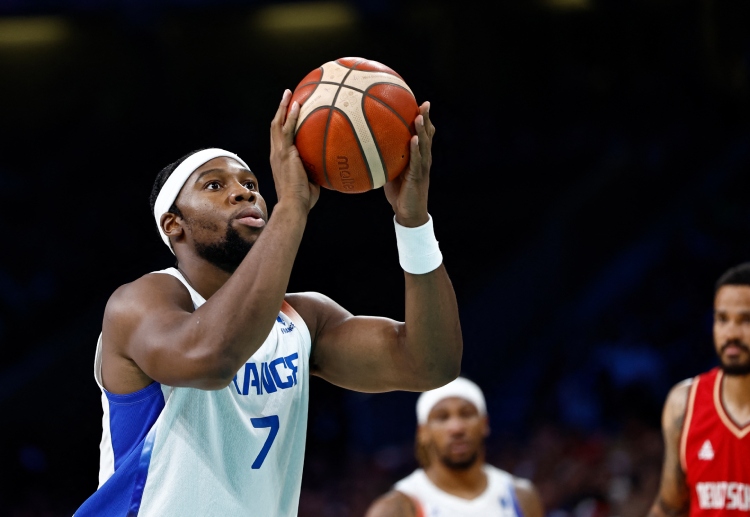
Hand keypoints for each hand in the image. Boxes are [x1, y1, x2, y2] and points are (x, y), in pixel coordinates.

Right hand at [269, 89, 319, 211]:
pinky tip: (299, 105)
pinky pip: (287, 129)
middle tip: (287, 96)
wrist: (293, 205)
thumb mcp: (310, 182)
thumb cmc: (303, 200)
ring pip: (277, 124)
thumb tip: (330, 166)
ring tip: (289, 93)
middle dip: (281, 110)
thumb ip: (316, 171)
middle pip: (275, 126)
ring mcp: (279, 152)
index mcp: (280, 160)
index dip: (283, 124)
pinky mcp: (285, 153)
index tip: (289, 114)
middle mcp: (276, 154)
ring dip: (283, 107)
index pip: (280, 138)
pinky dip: (291, 116)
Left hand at [384, 101, 433, 226]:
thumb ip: (387, 159)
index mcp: (419, 157)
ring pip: (425, 145)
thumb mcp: (392, 172)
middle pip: (427, 135)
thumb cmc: (399, 193)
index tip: (421, 103)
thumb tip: (368, 148)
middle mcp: (423, 160)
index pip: (423, 135)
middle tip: (425, 103)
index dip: (424, 120)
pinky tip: (414, 139)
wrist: (409, 213)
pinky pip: (417, 161)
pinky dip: (416, 149)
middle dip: (426, 119)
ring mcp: (422, 168)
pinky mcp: (418, 177)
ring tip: (419, 116)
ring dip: (422, 130)